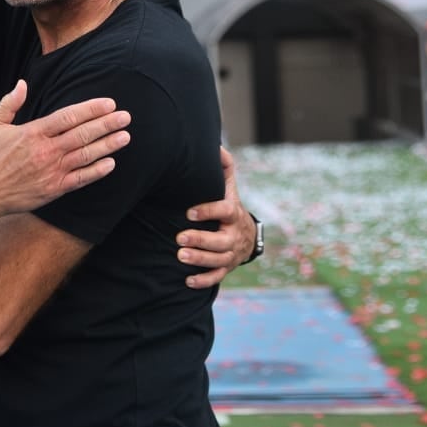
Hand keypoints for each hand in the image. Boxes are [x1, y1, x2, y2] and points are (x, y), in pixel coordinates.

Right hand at [0, 80, 130, 221]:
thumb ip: (9, 103)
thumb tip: (22, 84)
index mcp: (32, 132)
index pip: (68, 116)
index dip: (91, 109)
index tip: (109, 103)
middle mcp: (45, 151)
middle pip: (83, 134)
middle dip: (107, 124)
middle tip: (126, 117)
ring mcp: (51, 171)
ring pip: (86, 155)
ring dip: (108, 145)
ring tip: (125, 136)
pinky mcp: (53, 189)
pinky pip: (80, 179)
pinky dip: (97, 171)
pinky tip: (111, 163)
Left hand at [177, 147, 255, 288]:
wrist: (247, 234)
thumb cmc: (229, 205)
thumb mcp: (229, 186)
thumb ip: (223, 167)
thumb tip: (215, 146)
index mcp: (232, 213)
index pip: (224, 211)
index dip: (208, 211)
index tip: (189, 212)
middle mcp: (233, 235)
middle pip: (220, 240)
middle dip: (201, 240)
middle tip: (179, 239)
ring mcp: (231, 253)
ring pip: (218, 260)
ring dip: (199, 260)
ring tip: (180, 256)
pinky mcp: (227, 267)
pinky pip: (217, 277)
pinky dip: (204, 280)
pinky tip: (187, 280)